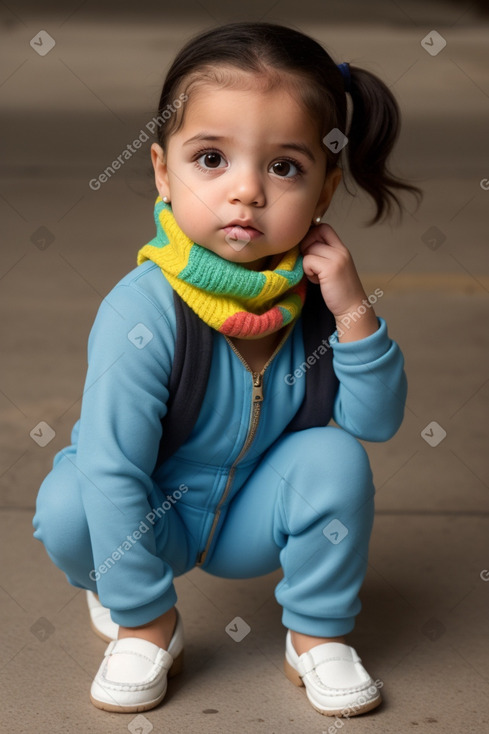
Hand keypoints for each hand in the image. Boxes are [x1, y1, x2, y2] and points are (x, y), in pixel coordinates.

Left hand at [300, 223, 377, 341]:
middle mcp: (341, 250)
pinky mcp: (330, 269)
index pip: (324, 227)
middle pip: (313, 235)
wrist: (352, 309)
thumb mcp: (334, 268)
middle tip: (311, 264)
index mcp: (342, 249)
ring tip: (316, 275)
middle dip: (306, 248)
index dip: (311, 235)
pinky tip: (316, 281)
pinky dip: (307, 271)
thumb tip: (302, 246)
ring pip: (309, 249)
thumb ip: (323, 256)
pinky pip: (308, 260)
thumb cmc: (339, 291)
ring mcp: (337, 258)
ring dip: (307, 263)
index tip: (309, 251)